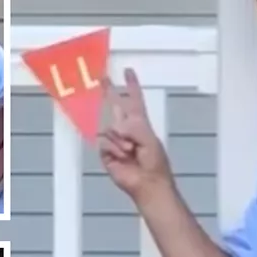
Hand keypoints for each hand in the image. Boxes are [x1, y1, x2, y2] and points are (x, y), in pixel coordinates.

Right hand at [98, 68, 171, 199]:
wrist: (147, 183)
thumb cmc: (154, 163)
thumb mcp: (149, 139)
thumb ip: (133, 127)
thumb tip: (116, 126)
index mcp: (140, 124)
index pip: (135, 101)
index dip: (132, 86)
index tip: (128, 72)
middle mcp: (127, 130)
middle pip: (115, 107)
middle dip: (109, 92)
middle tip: (102, 78)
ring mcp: (116, 141)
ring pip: (110, 129)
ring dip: (121, 140)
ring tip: (131, 151)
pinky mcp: (106, 153)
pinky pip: (105, 144)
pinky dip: (115, 149)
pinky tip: (123, 157)